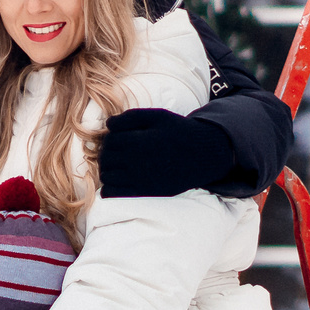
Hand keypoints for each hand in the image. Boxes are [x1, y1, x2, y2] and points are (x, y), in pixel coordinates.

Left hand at [97, 108, 237, 198]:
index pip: (109, 141)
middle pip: (105, 158)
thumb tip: (108, 124)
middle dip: (107, 153)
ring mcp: (140, 178)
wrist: (203, 155)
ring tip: (117, 165)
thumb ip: (132, 117)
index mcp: (139, 141)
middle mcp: (137, 161)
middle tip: (116, 152)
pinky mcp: (144, 192)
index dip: (110, 138)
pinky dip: (108, 189)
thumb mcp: (158, 116)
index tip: (118, 139)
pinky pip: (113, 193)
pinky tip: (115, 181)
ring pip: (107, 175)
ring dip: (107, 169)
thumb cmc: (179, 132)